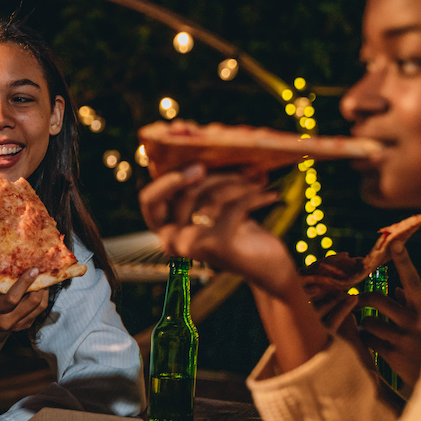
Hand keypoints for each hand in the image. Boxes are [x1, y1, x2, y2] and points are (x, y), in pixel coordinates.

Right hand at [0, 269, 48, 366]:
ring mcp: (16, 326)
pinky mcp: (24, 326)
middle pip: (32, 303)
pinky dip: (42, 298)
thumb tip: (0, 255)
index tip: (34, 269)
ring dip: (44, 291)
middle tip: (43, 271)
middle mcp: (6, 321)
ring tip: (44, 278)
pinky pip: (38, 311)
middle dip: (40, 285)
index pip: (12, 299)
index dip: (25, 283)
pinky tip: (41, 287)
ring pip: (39, 308)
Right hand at [138, 164, 294, 296]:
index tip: (198, 166)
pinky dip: (256, 197)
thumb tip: (199, 153)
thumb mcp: (214, 205)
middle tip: (247, 170)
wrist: (269, 266)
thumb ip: (199, 186)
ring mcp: (192, 245)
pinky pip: (235, 206)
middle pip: (187, 191)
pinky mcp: (217, 245)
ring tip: (259, 183)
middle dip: (219, 175)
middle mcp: (172, 241)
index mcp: (166, 229)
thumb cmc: (239, 228)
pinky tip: (271, 195)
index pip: (149, 201)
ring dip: (240, 184)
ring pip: (211, 197)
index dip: (166, 181)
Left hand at [356, 242, 420, 387]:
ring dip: (365, 325)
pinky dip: (366, 341)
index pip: (412, 280)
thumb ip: (410, 303)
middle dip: (360, 300)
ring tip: (374, 331)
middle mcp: (417, 321)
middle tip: (356, 301)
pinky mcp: (393, 356)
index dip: (404, 261)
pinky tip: (375, 346)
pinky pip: (367, 340)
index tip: (395, 243)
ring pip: (368, 322)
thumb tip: (398, 287)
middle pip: (375, 300)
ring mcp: (405, 339)